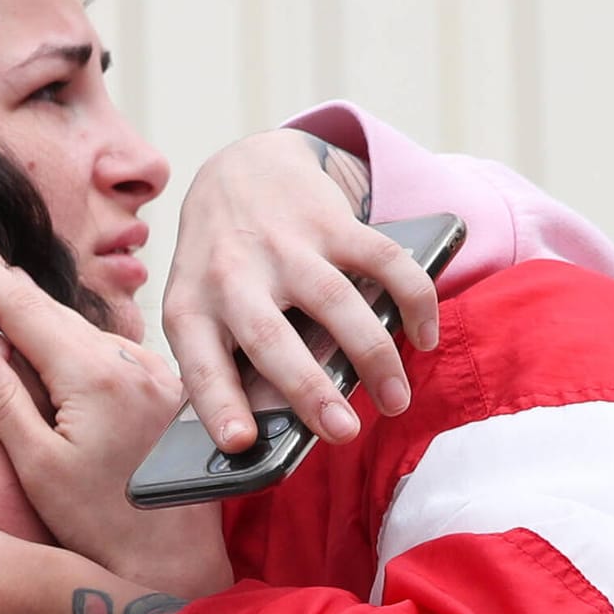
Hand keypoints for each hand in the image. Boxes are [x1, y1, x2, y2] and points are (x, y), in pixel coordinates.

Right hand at [0, 223, 232, 599]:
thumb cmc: (100, 527)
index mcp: (94, 376)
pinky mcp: (167, 390)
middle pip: (55, 311)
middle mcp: (132, 362)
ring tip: (3, 284)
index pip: (24, 310)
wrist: (175, 564)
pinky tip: (55, 336)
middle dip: (9, 281)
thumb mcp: (38, 467)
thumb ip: (2, 400)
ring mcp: (156, 374)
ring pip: (84, 328)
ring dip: (42, 310)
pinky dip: (75, 338)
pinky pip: (111, 349)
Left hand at [164, 128, 439, 450]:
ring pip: (334, 302)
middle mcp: (230, 275)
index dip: (218, 404)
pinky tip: (424, 337)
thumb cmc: (217, 267)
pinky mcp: (329, 220)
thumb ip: (222, 361)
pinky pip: (382, 261)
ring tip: (396, 402)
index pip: (199, 365)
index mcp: (190, 308)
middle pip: (270, 338)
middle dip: (309, 390)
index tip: (239, 443)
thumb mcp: (197, 309)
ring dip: (373, 356)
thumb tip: (258, 437)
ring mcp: (282, 245)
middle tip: (343, 433)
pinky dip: (413, 299)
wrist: (236, 169)